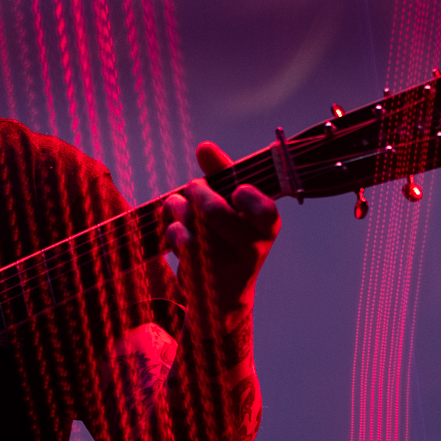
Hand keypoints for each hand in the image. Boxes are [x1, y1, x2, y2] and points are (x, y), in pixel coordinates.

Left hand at [162, 141, 280, 323]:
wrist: (222, 295)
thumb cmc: (228, 235)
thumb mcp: (232, 204)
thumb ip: (221, 173)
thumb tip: (205, 146)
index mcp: (267, 226)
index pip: (265, 211)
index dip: (247, 198)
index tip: (236, 190)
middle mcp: (253, 248)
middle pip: (215, 212)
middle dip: (197, 192)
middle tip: (193, 186)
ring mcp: (227, 266)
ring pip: (192, 225)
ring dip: (179, 208)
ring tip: (177, 206)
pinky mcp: (203, 277)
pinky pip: (180, 241)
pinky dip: (173, 229)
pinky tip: (176, 231)